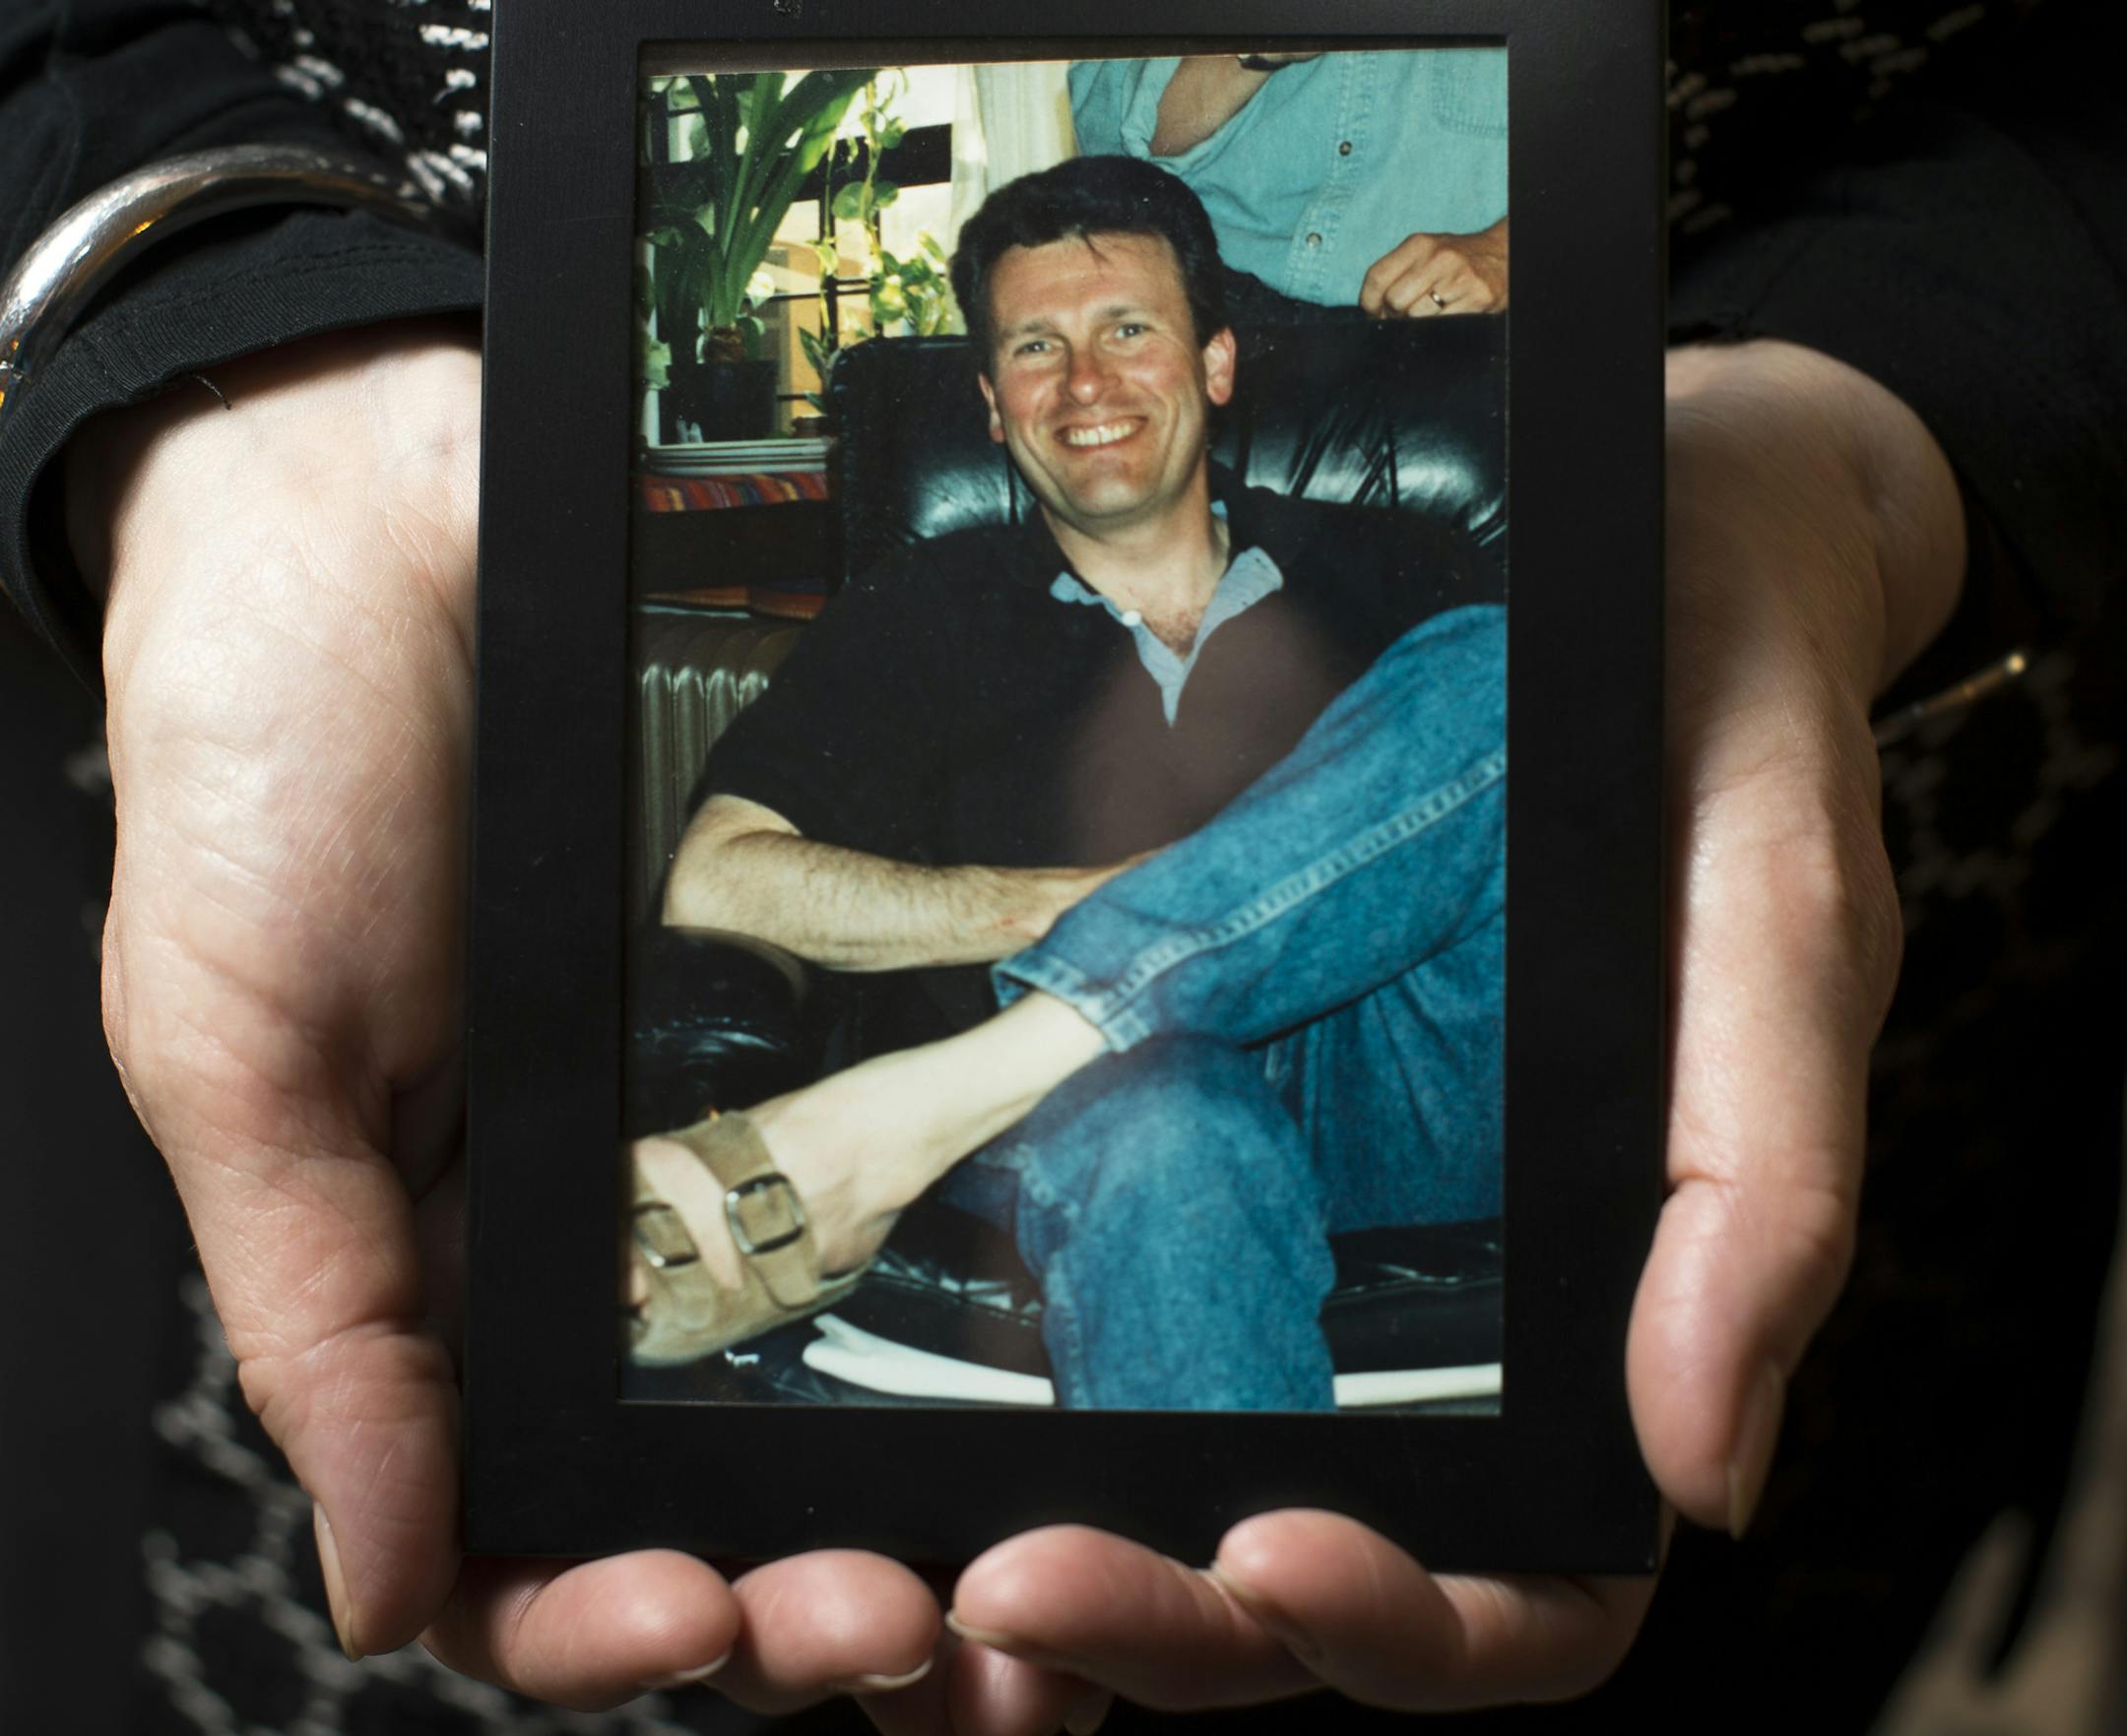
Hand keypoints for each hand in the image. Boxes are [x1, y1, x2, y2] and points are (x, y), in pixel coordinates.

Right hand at [76, 323, 948, 1710]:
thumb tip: (382, 1573)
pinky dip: (958, 1237)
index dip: (598, 1615)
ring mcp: (703, 1116)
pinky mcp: (803, 998)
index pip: (511, 1525)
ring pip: (817, 1352)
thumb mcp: (234, 1054)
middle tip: (887, 1616)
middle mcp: (583, 1223)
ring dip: (889, 1467)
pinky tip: (1015, 1324)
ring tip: (977, 1546)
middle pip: (700, 1472)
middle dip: (792, 1581)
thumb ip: (317, 1315)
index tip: (696, 1615)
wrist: (391, 512)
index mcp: (423, 1275)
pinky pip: (894, 1145)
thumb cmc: (268, 766)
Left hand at [860, 341, 1964, 1728]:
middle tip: (1020, 1583)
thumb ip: (1760, 1174)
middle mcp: (1428, 1286)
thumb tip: (1695, 1470)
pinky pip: (1093, 1266)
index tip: (1273, 1560)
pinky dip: (999, 1367)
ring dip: (1050, 1546)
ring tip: (921, 1554)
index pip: (1518, 1573)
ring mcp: (1296, 1198)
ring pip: (1167, 1467)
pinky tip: (908, 1363)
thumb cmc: (1722, 733)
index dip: (1402, 1621)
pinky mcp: (1198, 1096)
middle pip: (1294, 1562)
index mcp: (1593, 1302)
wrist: (1623, 547)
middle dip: (1160, 1614)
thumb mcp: (1777, 919)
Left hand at [1360, 218, 1509, 317]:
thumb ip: (1396, 272)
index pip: (1377, 278)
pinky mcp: (1477, 298)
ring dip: (1417, 324)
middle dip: (1395, 315)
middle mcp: (1439, 257)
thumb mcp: (1424, 253)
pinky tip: (1446, 316)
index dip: (1370, 303)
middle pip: (1395, 301)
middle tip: (1405, 315)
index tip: (1375, 312)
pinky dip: (1438, 328)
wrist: (1501, 255)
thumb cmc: (1455, 260)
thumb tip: (1373, 309)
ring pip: (1416, 317)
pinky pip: (1442, 326)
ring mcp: (1459, 278)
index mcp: (1419, 244)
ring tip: (1430, 314)